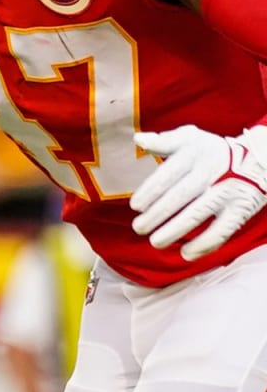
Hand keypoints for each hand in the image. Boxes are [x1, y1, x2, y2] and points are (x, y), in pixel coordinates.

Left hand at [130, 124, 266, 260]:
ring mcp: (226, 192)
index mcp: (194, 153)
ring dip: (175, 231)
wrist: (258, 160)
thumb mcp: (189, 137)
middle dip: (157, 214)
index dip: (151, 191)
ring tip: (155, 242)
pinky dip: (204, 244)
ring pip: (198, 214)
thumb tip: (137, 139)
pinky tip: (186, 254)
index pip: (168, 173)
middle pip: (180, 195)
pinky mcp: (240, 210)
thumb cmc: (212, 151)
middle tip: (138, 228)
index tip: (135, 206)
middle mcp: (211, 172)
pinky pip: (221, 230)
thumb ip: (163, 141)